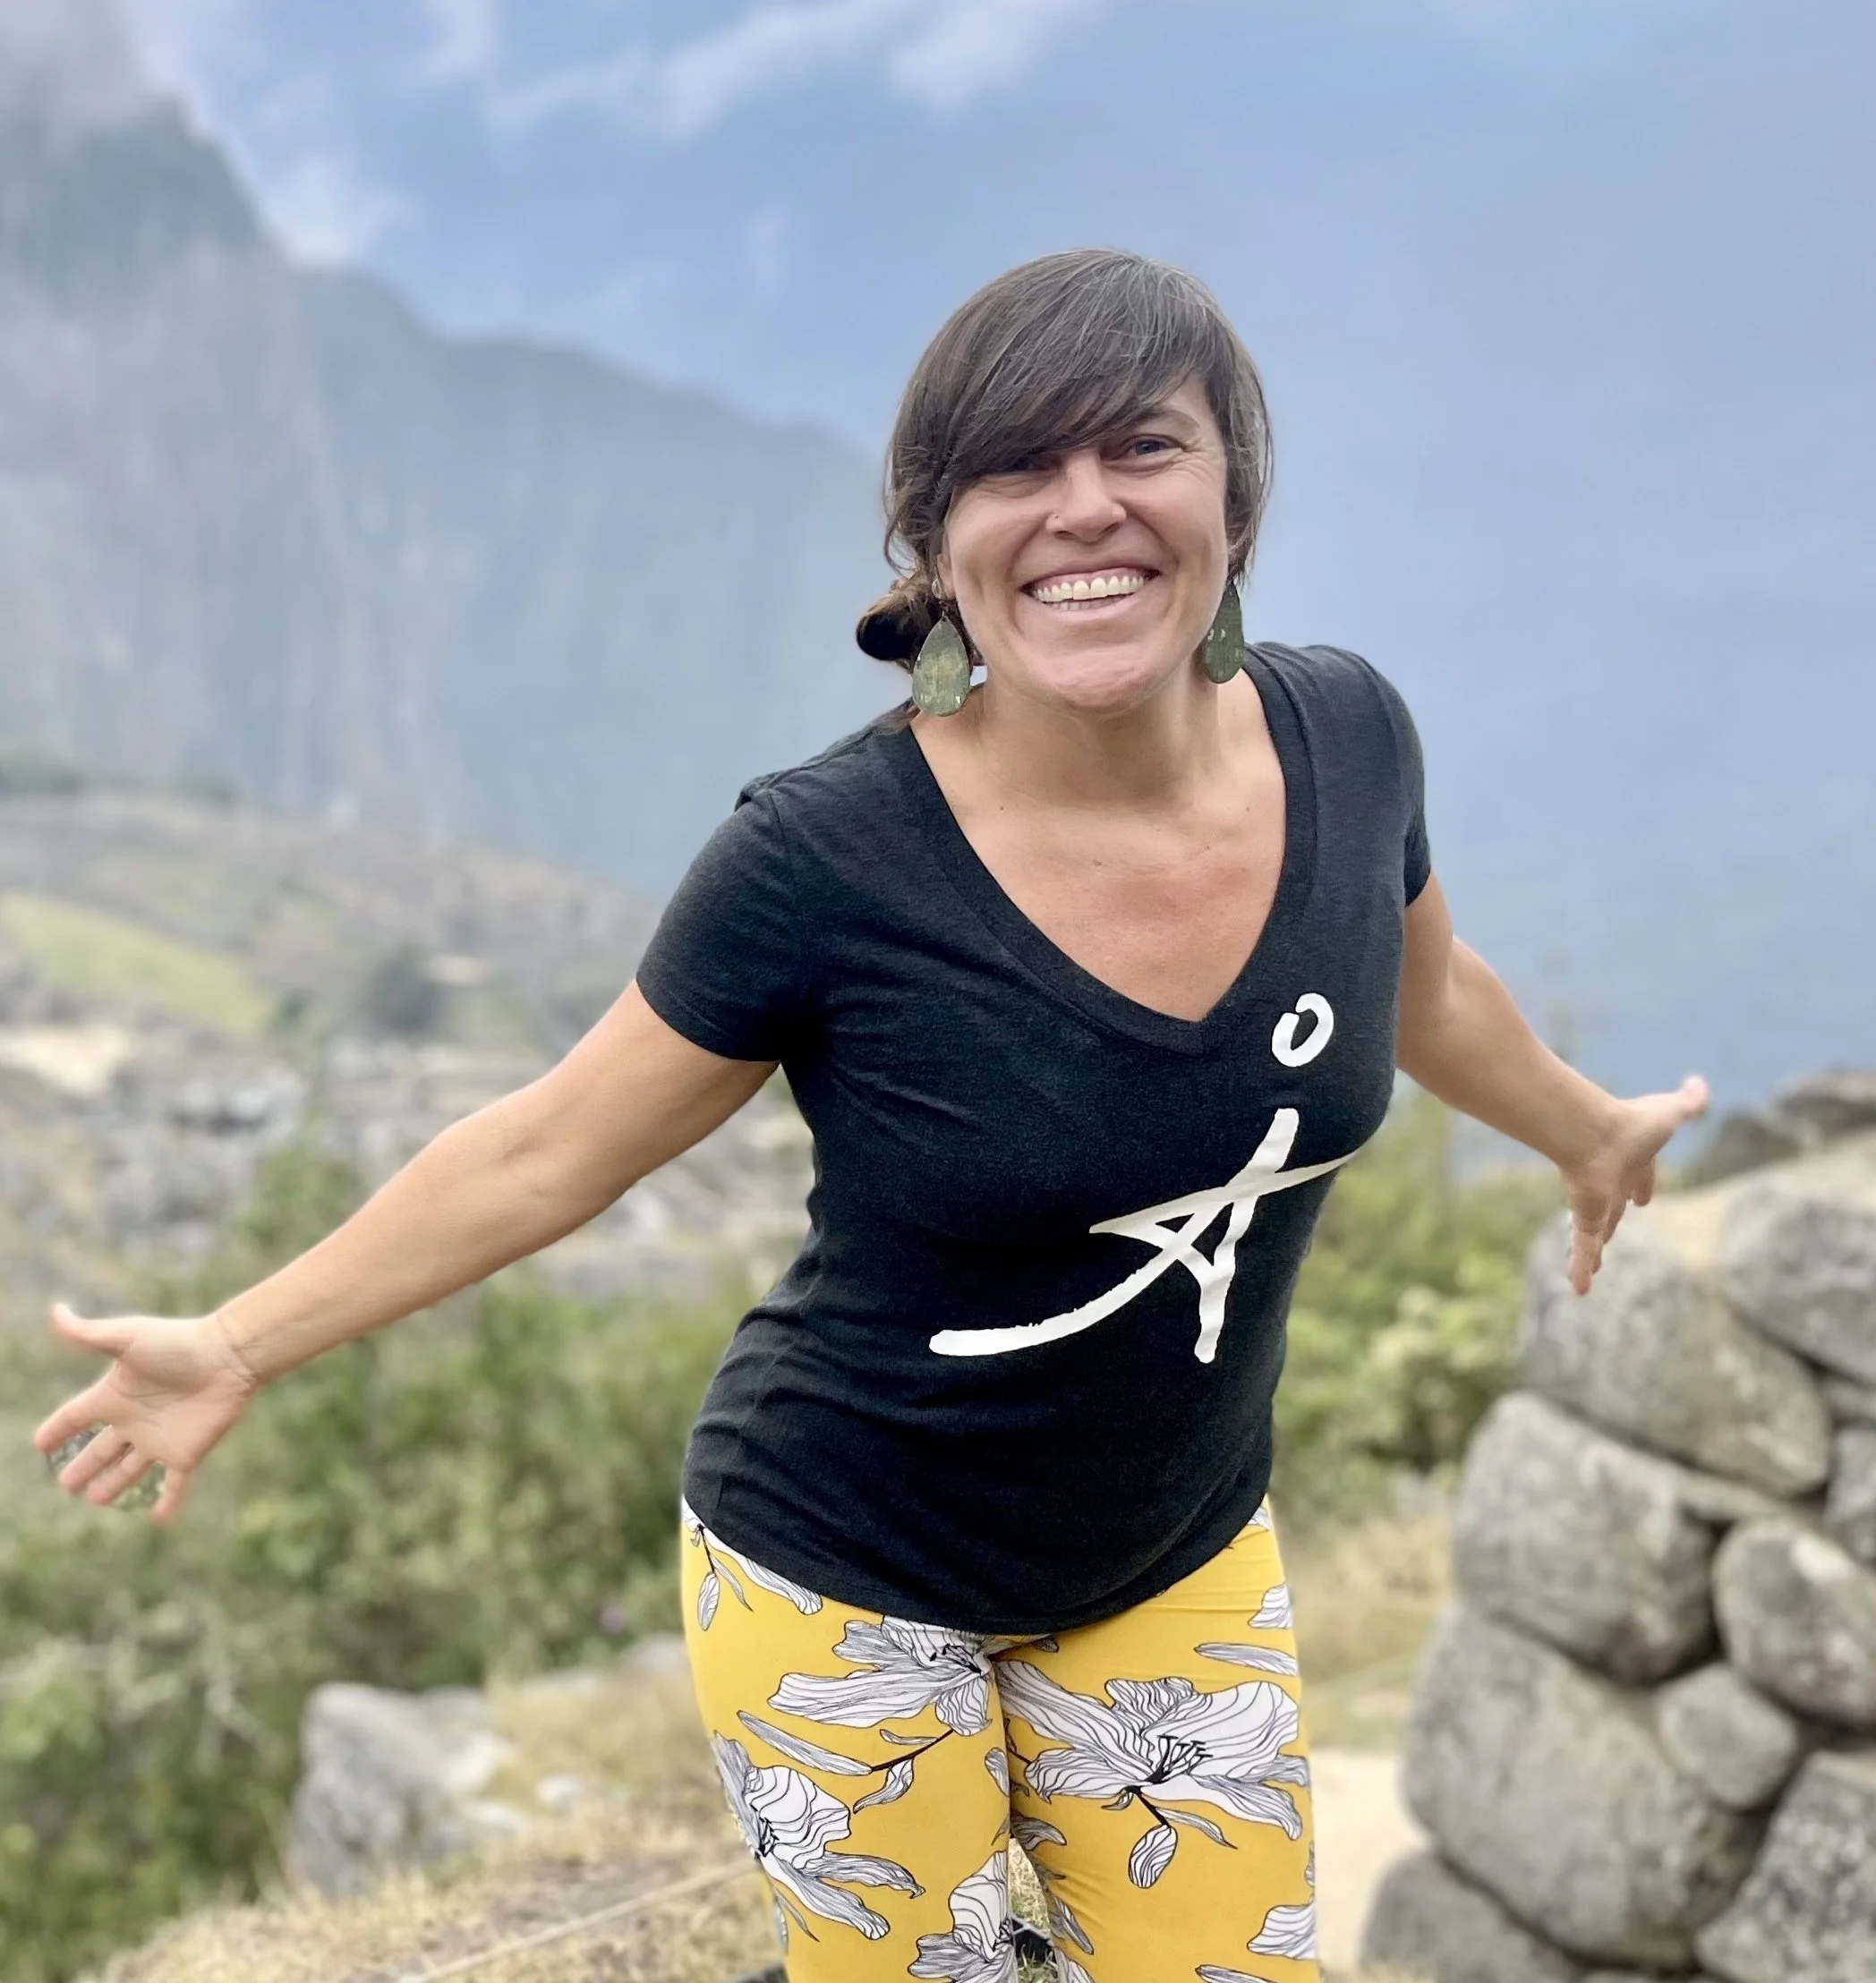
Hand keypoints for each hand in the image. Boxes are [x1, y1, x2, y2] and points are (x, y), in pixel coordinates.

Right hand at [32, 1305, 259, 1522]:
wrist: (230, 1356)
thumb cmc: (178, 1343)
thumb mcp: (127, 1338)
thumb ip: (88, 1334)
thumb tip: (55, 1312)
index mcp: (115, 1395)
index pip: (76, 1417)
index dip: (57, 1429)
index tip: (39, 1443)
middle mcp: (134, 1420)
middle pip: (100, 1450)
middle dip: (83, 1467)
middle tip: (65, 1484)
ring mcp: (160, 1439)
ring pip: (129, 1469)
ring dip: (113, 1484)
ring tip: (95, 1500)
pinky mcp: (186, 1452)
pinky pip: (175, 1484)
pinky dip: (168, 1503)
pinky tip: (161, 1521)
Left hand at [1560, 1075, 1708, 1294]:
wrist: (1596, 1133)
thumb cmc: (1633, 1122)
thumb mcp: (1672, 1111)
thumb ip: (1689, 1101)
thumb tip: (1698, 1082)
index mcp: (1631, 1161)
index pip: (1638, 1178)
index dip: (1641, 1186)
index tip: (1641, 1198)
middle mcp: (1610, 1184)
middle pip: (1611, 1208)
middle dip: (1610, 1220)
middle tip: (1608, 1234)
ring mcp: (1594, 1203)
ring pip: (1594, 1233)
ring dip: (1592, 1252)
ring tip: (1589, 1273)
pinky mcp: (1585, 1219)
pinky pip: (1584, 1249)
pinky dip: (1581, 1269)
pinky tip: (1579, 1290)